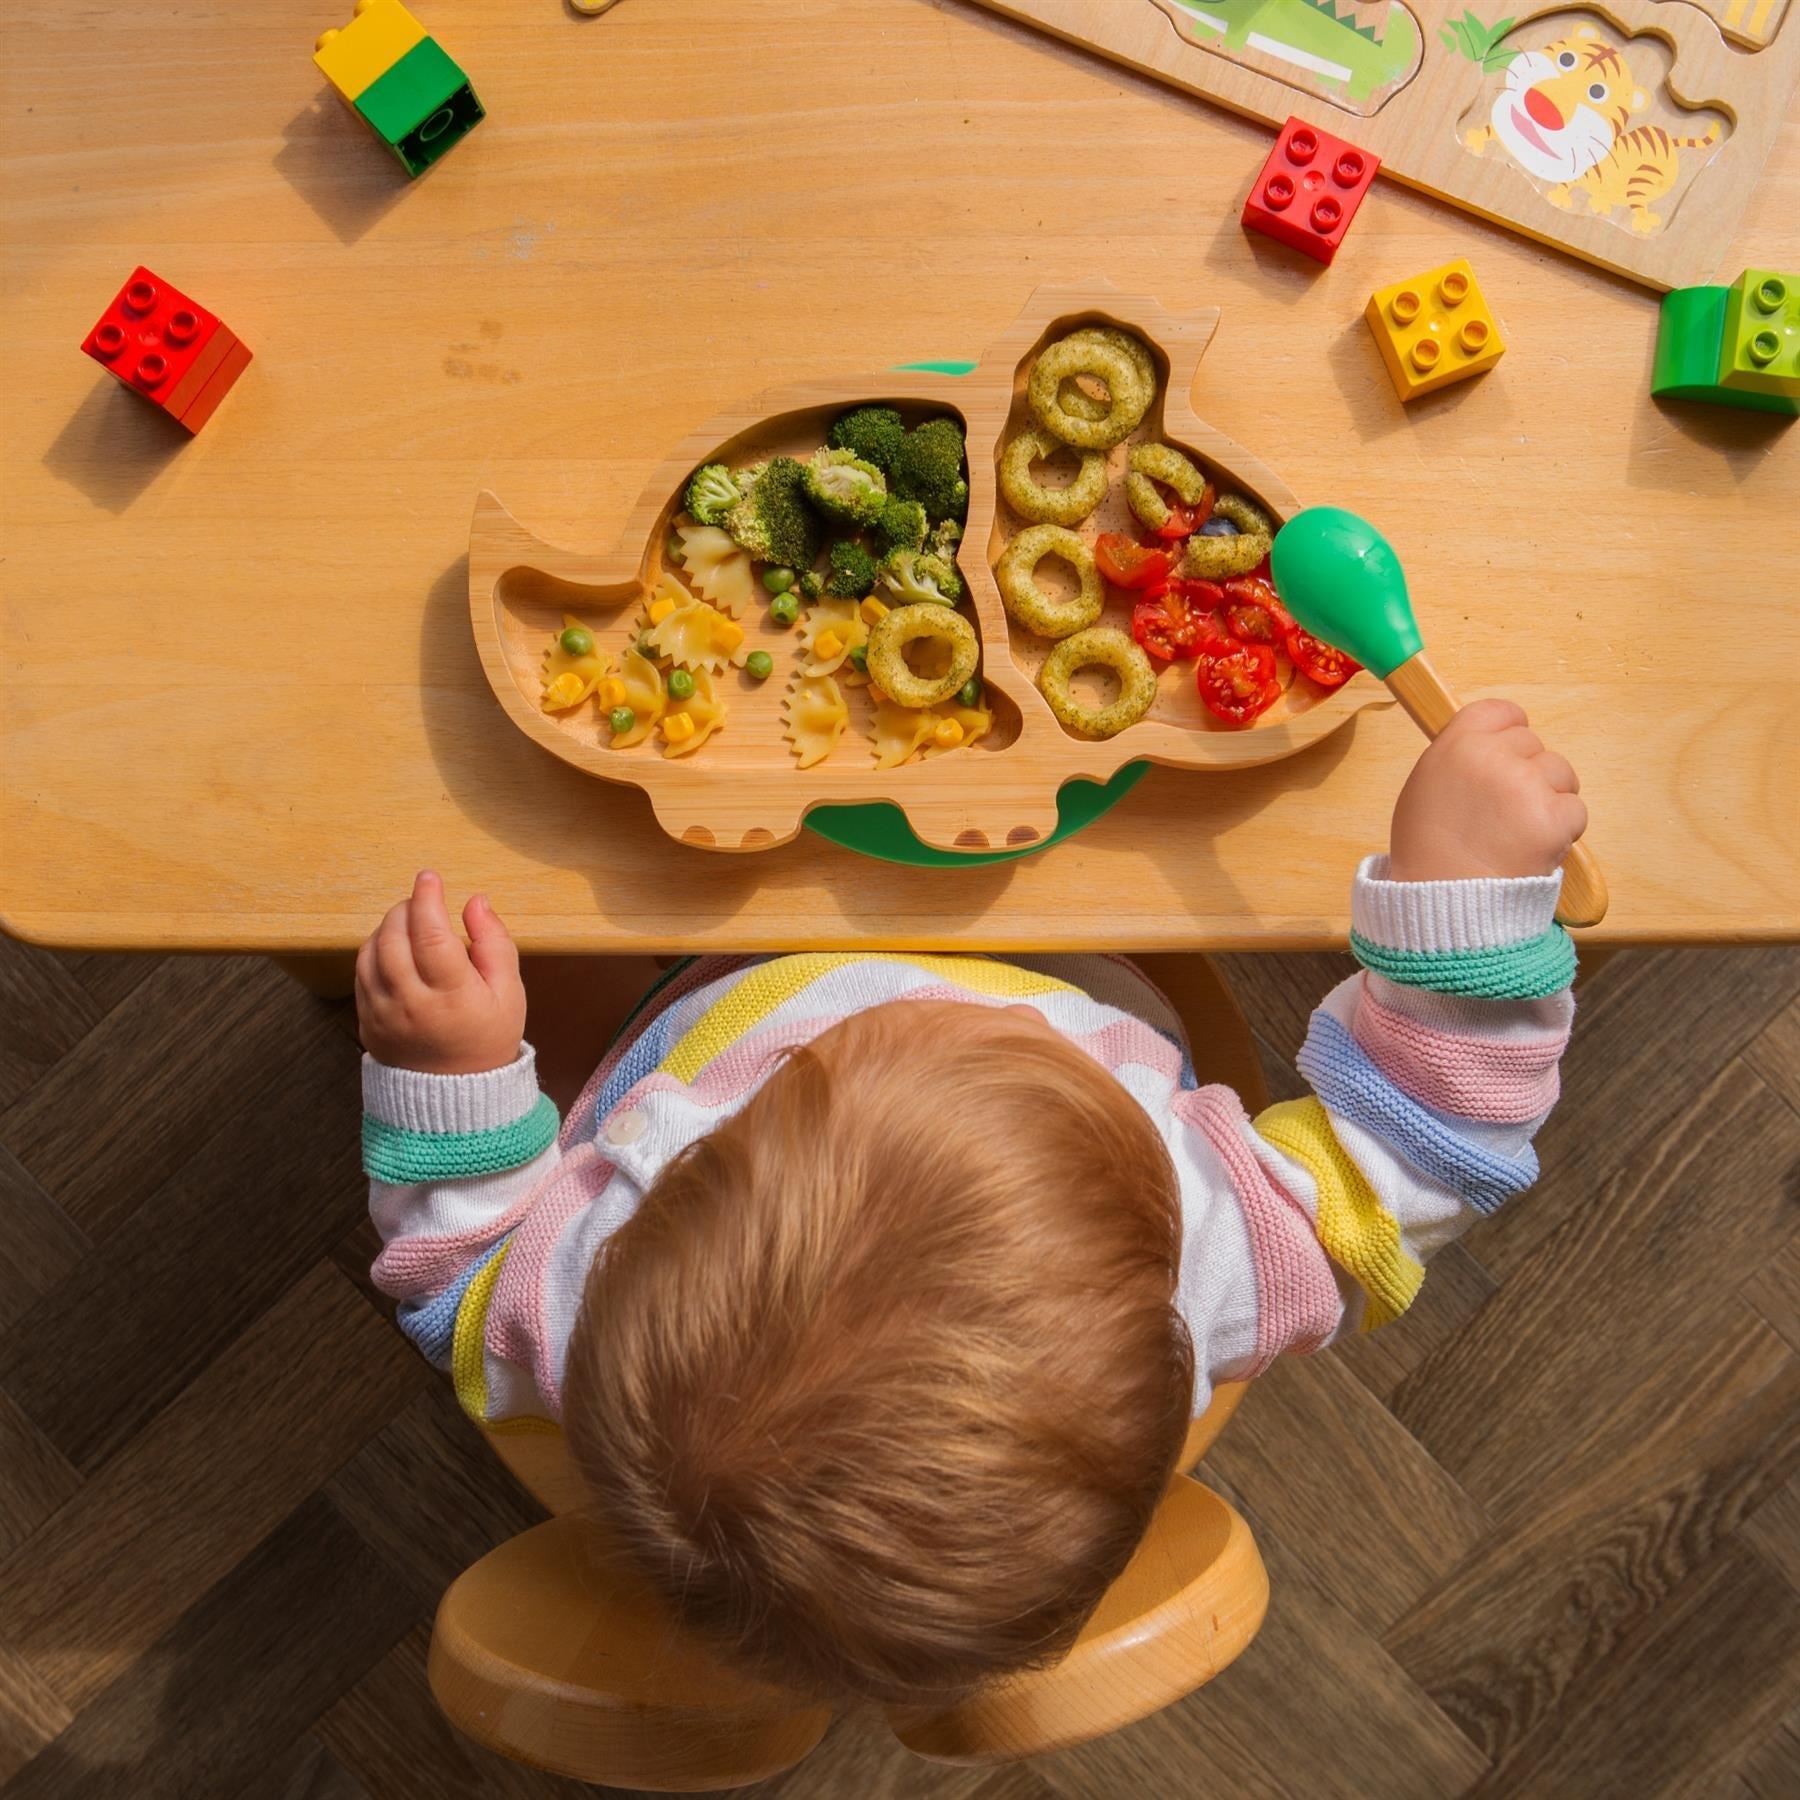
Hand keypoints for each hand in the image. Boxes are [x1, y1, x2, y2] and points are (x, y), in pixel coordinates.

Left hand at [355, 872, 526, 1073]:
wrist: (454, 1095)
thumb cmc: (488, 1036)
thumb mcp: (509, 992)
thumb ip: (494, 943)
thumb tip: (475, 901)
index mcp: (452, 996)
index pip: (431, 934)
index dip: (427, 899)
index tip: (430, 878)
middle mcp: (410, 1003)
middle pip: (395, 937)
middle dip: (407, 909)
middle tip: (424, 902)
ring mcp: (382, 1013)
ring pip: (371, 951)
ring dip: (388, 927)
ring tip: (410, 923)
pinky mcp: (366, 1020)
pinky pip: (361, 972)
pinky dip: (374, 949)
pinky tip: (394, 948)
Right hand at [1387, 700, 1587, 883]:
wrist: (1442, 901)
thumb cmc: (1427, 850)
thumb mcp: (1424, 788)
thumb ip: (1458, 758)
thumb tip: (1490, 747)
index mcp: (1457, 744)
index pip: (1503, 712)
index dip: (1507, 734)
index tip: (1505, 756)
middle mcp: (1493, 757)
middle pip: (1533, 744)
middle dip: (1527, 771)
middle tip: (1504, 809)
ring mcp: (1527, 786)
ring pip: (1561, 773)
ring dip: (1549, 797)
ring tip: (1518, 830)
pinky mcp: (1554, 818)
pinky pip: (1575, 809)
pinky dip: (1562, 828)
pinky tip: (1532, 845)